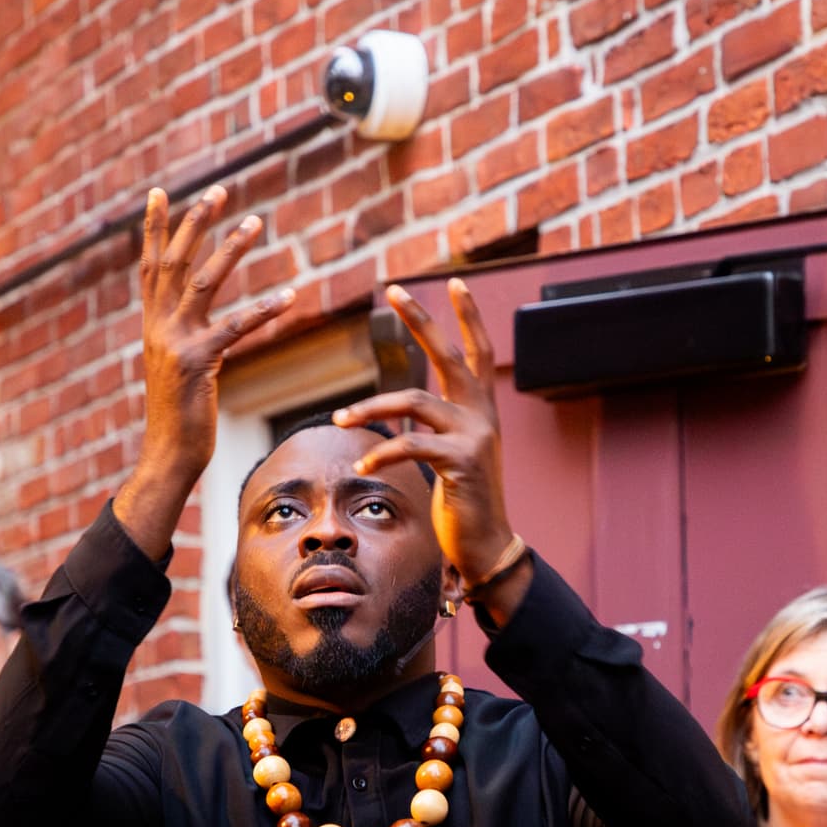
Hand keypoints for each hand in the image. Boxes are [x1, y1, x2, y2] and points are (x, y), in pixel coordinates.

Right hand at [118, 185, 294, 554]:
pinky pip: (235, 328)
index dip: (156, 228)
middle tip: (220, 190)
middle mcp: (158, 327)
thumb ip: (183, 339)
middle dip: (197, 222)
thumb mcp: (175, 369)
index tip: (160, 192)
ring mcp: (174, 343)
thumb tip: (196, 324)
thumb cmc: (180, 416)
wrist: (169, 456)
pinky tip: (291, 296)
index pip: (151, 265)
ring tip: (256, 222)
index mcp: (152, 325)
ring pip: (203, 282)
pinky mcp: (197, 363)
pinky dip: (265, 310)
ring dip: (231, 249)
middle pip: (175, 261)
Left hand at [333, 280, 523, 611]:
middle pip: (450, 355)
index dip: (468, 317)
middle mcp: (482, 416)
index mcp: (481, 410)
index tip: (455, 282)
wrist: (487, 544)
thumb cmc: (465, 501)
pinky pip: (410, 446)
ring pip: (414, 402)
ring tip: (339, 419)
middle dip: (421, 320)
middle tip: (394, 290)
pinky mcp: (461, 463)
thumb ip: (438, 426)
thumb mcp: (454, 454)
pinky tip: (362, 463)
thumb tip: (404, 407)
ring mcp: (475, 437)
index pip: (478, 352)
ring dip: (370, 408)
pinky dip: (380, 453)